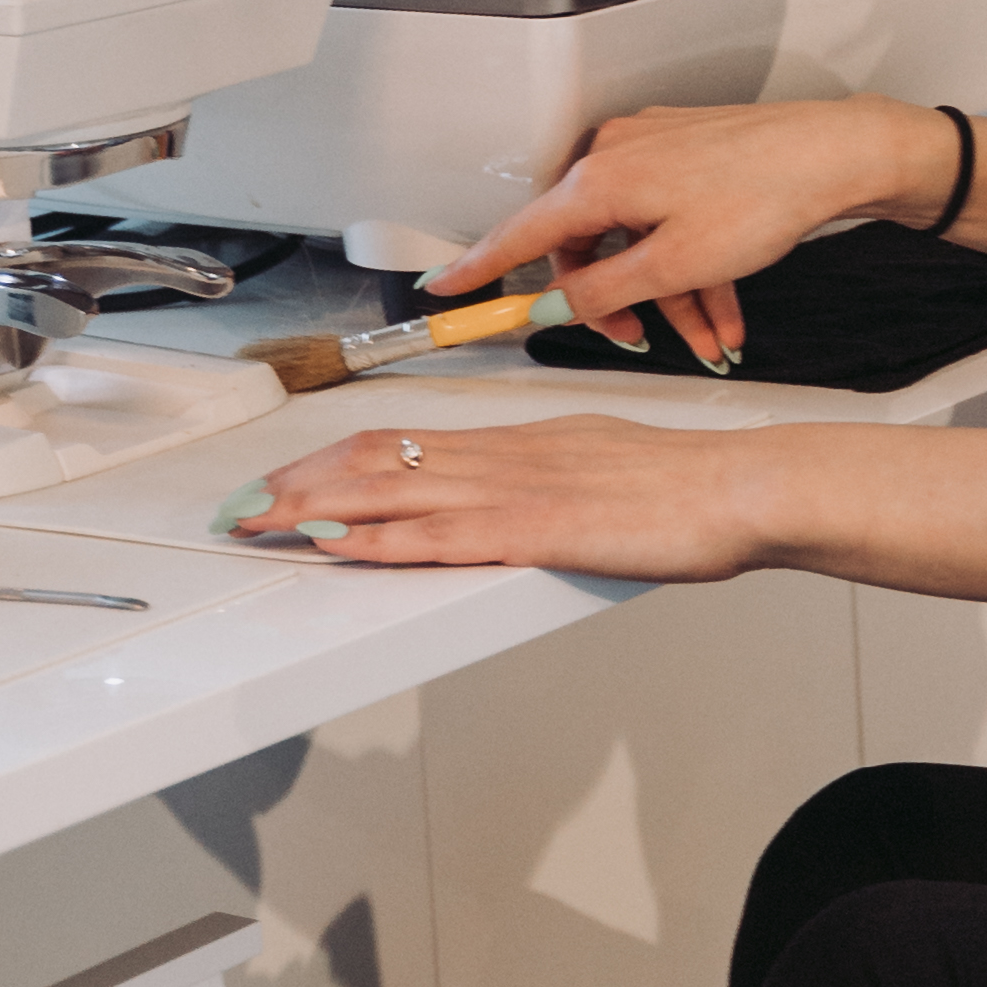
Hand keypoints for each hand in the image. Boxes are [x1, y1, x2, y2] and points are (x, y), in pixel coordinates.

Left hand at [225, 414, 767, 580]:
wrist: (743, 487)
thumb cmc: (693, 486)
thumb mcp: (608, 467)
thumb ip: (557, 480)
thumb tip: (531, 494)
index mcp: (522, 441)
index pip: (406, 441)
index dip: (335, 459)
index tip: (289, 477)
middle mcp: (505, 455)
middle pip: (379, 459)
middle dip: (301, 482)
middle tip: (244, 504)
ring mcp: (516, 490)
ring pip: (393, 491)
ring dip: (316, 508)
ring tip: (259, 523)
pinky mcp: (535, 530)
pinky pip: (439, 535)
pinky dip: (379, 541)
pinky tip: (339, 545)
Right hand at [435, 95, 937, 368]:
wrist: (837, 155)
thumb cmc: (765, 195)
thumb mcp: (674, 265)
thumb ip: (603, 292)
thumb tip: (555, 306)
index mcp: (600, 181)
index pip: (518, 235)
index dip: (478, 269)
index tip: (444, 291)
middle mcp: (616, 157)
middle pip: (586, 248)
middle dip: (618, 304)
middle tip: (645, 341)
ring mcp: (652, 152)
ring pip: (637, 242)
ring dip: (669, 298)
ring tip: (712, 339)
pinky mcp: (687, 156)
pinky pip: (668, 223)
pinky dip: (690, 268)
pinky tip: (725, 311)